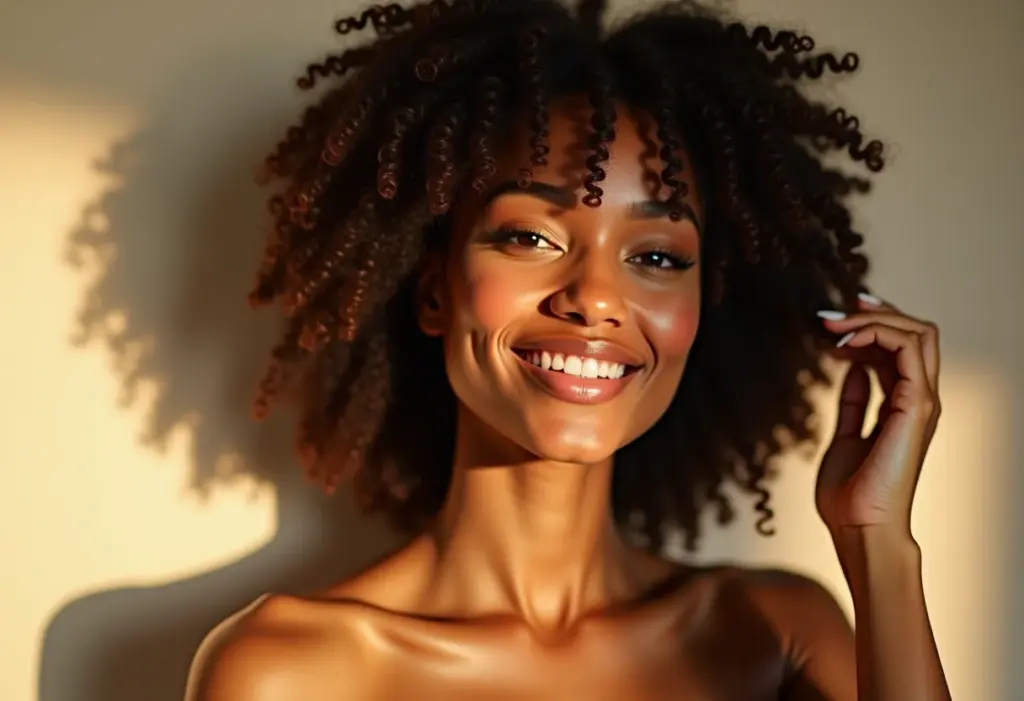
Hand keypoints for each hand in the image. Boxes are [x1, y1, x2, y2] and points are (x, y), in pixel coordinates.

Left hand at [814, 294, 941, 533]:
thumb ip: (853, 404)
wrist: (858, 527)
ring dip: (873, 319)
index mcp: (904, 407)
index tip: (829, 327)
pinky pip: (907, 349)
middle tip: (833, 313)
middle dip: (875, 313)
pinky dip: (875, 334)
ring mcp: (923, 402)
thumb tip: (853, 372)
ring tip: (833, 324)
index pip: (899, 350)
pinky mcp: (917, 406)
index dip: (867, 329)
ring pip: (918, 333)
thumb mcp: (845, 436)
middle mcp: (919, 400)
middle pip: (915, 333)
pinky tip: (843, 344)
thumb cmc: (849, 495)